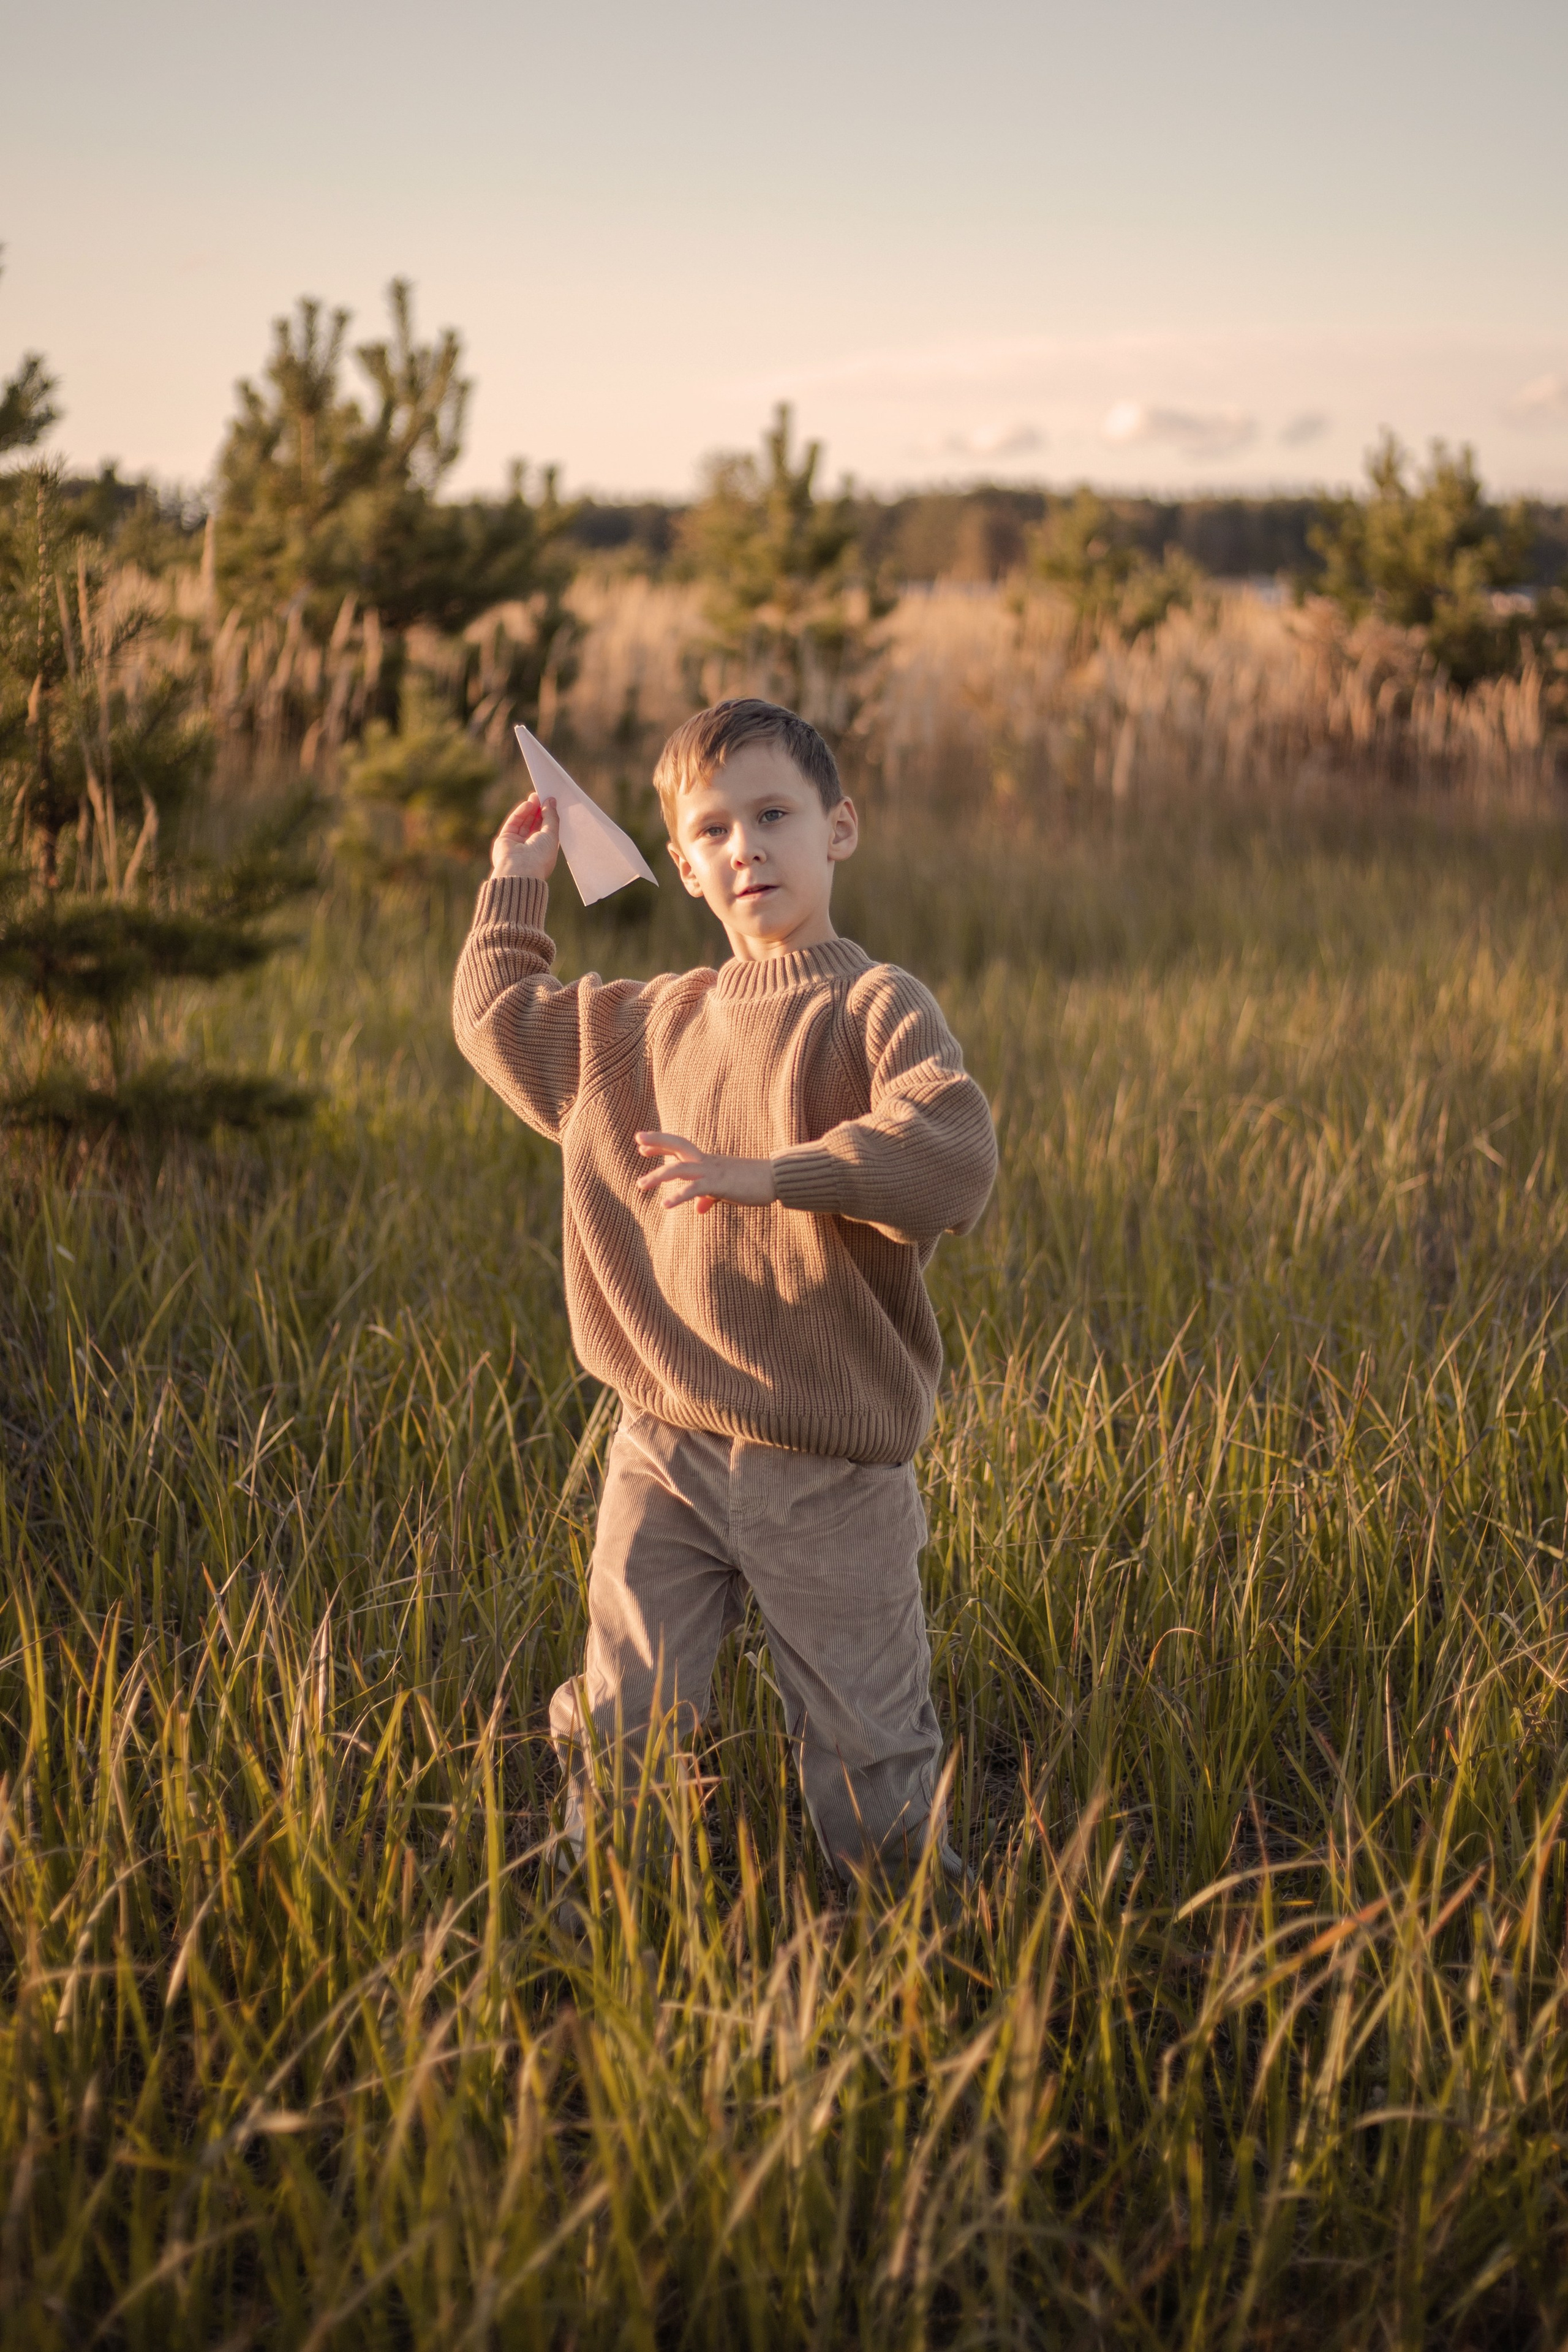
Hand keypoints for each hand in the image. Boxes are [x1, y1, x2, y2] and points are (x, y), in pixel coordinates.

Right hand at [492, 794, 558, 878]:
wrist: (521, 869)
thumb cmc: (540, 857)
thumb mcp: (552, 835)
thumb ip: (551, 817)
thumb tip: (551, 802)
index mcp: (543, 852)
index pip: (545, 831)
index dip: (548, 816)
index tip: (551, 803)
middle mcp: (529, 849)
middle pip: (534, 825)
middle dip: (538, 810)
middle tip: (542, 796)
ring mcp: (516, 844)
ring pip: (523, 822)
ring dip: (529, 809)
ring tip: (535, 797)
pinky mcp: (505, 839)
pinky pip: (513, 823)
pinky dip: (520, 813)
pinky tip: (527, 804)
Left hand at [635, 1132, 777, 1215]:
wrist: (775, 1179)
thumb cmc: (753, 1184)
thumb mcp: (727, 1191)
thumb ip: (710, 1198)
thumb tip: (699, 1209)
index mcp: (708, 1161)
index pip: (681, 1148)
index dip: (661, 1145)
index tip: (642, 1145)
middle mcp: (707, 1162)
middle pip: (678, 1146)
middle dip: (657, 1142)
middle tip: (638, 1140)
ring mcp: (712, 1171)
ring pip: (679, 1169)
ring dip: (658, 1176)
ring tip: (640, 1185)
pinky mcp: (719, 1184)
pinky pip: (694, 1189)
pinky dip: (678, 1196)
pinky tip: (665, 1205)